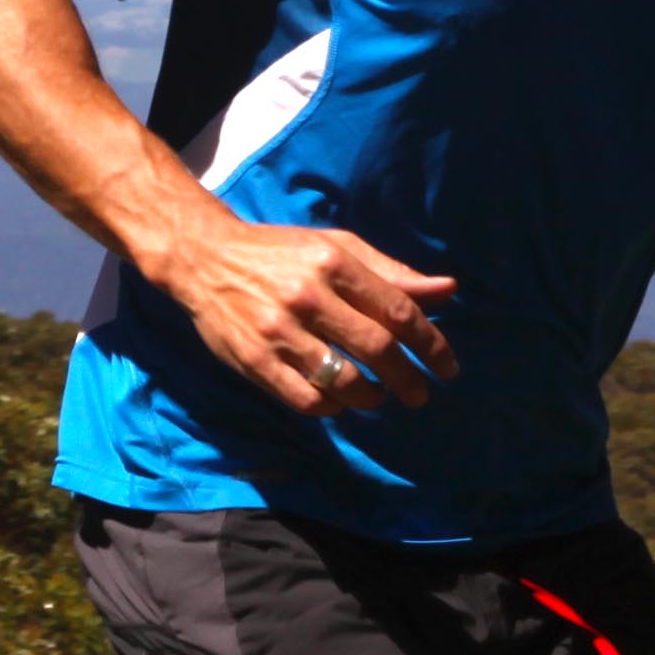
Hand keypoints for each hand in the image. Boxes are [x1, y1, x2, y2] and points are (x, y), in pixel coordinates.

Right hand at [151, 208, 460, 417]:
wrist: (205, 259)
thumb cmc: (281, 253)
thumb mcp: (338, 247)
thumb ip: (392, 272)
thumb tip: (449, 290)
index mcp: (334, 262)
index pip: (399, 311)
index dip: (432, 344)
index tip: (447, 368)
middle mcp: (308, 296)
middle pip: (378, 348)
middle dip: (409, 379)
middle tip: (420, 395)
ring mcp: (278, 331)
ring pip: (344, 380)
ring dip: (372, 397)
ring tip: (379, 397)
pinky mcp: (254, 360)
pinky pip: (306, 399)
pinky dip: (333, 408)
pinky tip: (340, 401)